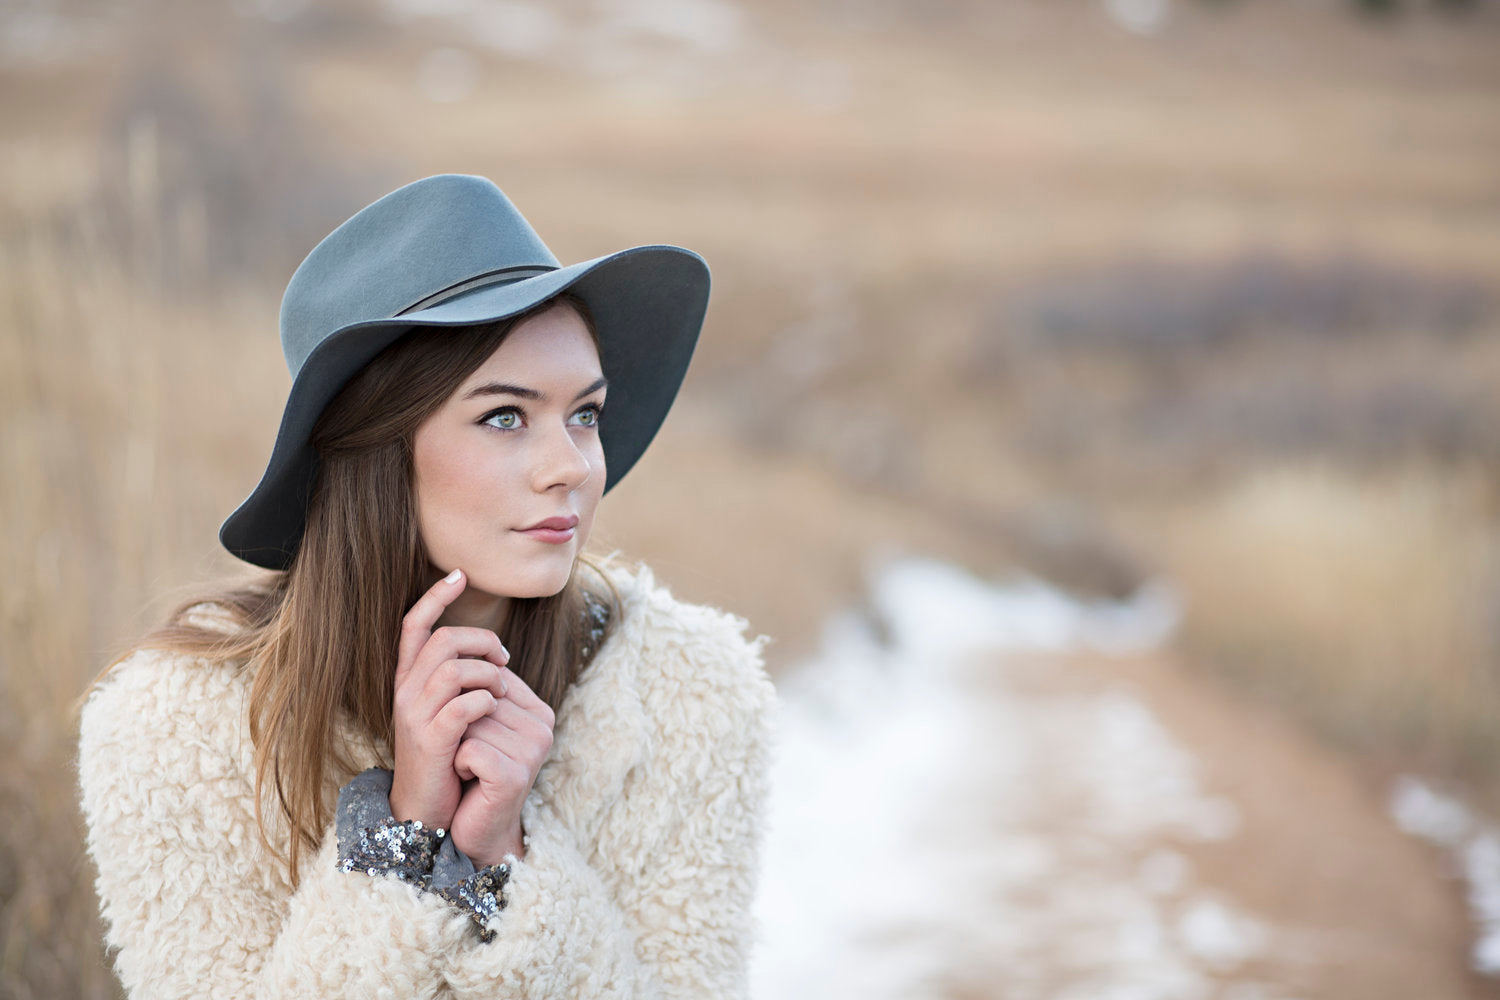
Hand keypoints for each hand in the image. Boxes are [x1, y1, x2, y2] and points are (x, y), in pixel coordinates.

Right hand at [388, 569, 510, 831]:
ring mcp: (414, 716)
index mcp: (408, 680)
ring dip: (489, 673)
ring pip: (454, 668)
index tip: (460, 575)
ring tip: (501, 688)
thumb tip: (492, 653)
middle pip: (443, 640)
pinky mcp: (430, 741)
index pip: (414, 626)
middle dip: (482, 641)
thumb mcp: (447, 711)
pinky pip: (463, 705)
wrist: (425, 809)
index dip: (435, 597)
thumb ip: (459, 681)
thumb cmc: (445, 755)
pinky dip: (486, 700)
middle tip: (504, 660)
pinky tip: (494, 708)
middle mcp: (405, 692)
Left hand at [448, 668, 554, 866]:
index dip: (467, 705)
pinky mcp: (515, 775)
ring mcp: (533, 751)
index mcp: (539, 710)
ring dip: (457, 745)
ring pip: (471, 720)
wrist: (472, 829)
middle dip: (460, 725)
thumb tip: (456, 643)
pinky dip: (458, 763)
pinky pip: (469, 748)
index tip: (477, 738)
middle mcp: (544, 727)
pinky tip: (470, 780)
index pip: (490, 677)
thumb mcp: (478, 723)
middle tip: (472, 757)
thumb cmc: (470, 772)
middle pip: (478, 696)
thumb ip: (481, 686)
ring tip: (471, 769)